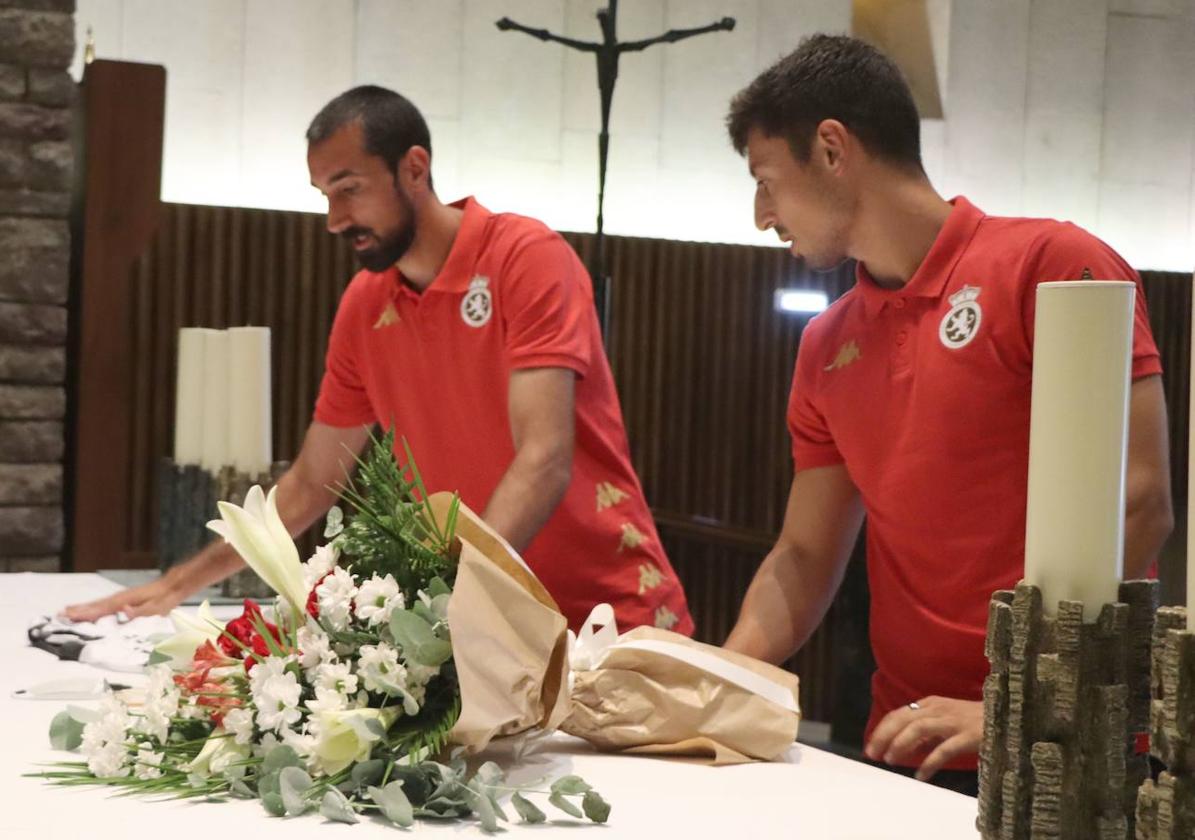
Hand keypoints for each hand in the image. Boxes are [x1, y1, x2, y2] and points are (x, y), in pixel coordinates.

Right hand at [62, 575, 185, 621]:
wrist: (174, 585)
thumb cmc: (165, 598)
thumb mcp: (156, 607)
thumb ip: (140, 611)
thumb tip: (123, 611)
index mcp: (126, 601)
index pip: (102, 609)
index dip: (86, 613)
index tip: (69, 616)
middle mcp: (121, 597)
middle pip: (96, 605)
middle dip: (79, 610)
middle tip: (60, 615)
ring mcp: (123, 597)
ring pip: (99, 603)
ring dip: (84, 607)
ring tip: (67, 611)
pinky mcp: (126, 598)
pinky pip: (106, 604)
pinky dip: (95, 606)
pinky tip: (90, 609)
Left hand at [864, 696, 982, 780]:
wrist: (1010, 715)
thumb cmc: (976, 720)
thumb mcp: (946, 719)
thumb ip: (926, 729)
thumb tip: (905, 746)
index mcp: (932, 703)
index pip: (899, 714)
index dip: (882, 730)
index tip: (871, 746)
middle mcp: (940, 709)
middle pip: (904, 719)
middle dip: (885, 736)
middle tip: (874, 754)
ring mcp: (954, 722)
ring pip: (919, 729)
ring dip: (902, 744)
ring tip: (891, 760)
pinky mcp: (969, 736)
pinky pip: (944, 749)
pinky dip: (930, 762)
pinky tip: (921, 775)